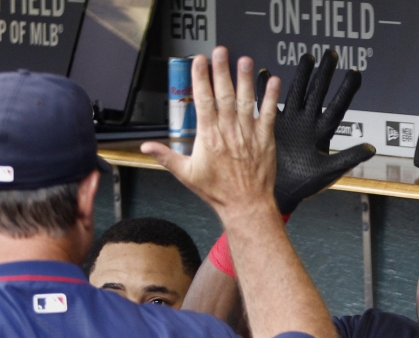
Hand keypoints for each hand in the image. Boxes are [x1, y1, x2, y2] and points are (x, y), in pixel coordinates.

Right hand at [141, 47, 280, 222]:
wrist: (245, 205)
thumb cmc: (218, 192)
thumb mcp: (187, 175)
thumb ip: (166, 157)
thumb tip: (146, 147)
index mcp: (209, 138)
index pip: (203, 102)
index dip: (200, 79)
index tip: (199, 62)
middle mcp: (228, 132)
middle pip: (224, 96)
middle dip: (222, 71)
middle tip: (221, 51)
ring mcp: (248, 134)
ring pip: (246, 101)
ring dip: (245, 79)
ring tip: (243, 60)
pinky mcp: (265, 139)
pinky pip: (269, 114)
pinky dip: (271, 97)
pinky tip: (271, 80)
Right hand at [258, 51, 375, 213]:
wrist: (281, 192)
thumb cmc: (305, 185)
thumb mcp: (328, 172)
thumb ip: (348, 159)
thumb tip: (371, 149)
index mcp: (321, 133)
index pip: (338, 106)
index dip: (347, 90)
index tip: (355, 73)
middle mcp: (307, 123)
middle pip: (318, 93)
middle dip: (325, 74)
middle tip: (332, 54)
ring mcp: (291, 122)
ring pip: (297, 92)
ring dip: (301, 75)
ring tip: (307, 58)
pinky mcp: (273, 125)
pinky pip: (269, 103)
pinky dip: (265, 89)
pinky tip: (264, 73)